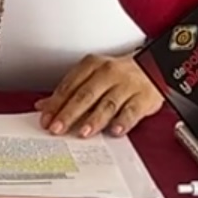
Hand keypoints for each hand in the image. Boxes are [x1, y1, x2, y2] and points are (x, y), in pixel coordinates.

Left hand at [35, 54, 164, 137]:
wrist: (152, 67)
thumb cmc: (118, 74)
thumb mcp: (91, 75)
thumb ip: (69, 91)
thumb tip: (44, 106)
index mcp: (92, 65)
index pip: (70, 85)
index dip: (56, 103)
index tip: (46, 119)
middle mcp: (109, 73)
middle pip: (86, 95)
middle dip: (69, 113)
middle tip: (58, 128)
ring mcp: (127, 85)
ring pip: (108, 104)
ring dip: (94, 119)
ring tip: (83, 132)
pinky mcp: (144, 97)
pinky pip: (132, 111)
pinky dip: (123, 121)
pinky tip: (115, 130)